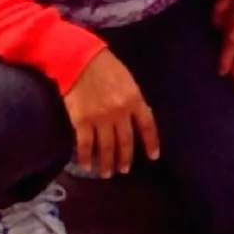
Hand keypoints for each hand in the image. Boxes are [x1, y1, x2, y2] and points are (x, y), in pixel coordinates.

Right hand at [63, 49, 160, 176]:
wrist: (80, 61)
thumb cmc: (106, 67)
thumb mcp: (128, 81)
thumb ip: (133, 100)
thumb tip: (135, 118)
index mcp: (135, 100)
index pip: (148, 126)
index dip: (151, 142)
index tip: (153, 157)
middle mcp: (120, 112)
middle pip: (125, 141)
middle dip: (125, 158)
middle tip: (124, 170)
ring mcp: (100, 118)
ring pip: (106, 147)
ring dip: (107, 163)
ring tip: (106, 173)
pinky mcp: (81, 121)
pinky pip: (85, 145)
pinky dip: (86, 157)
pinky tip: (86, 165)